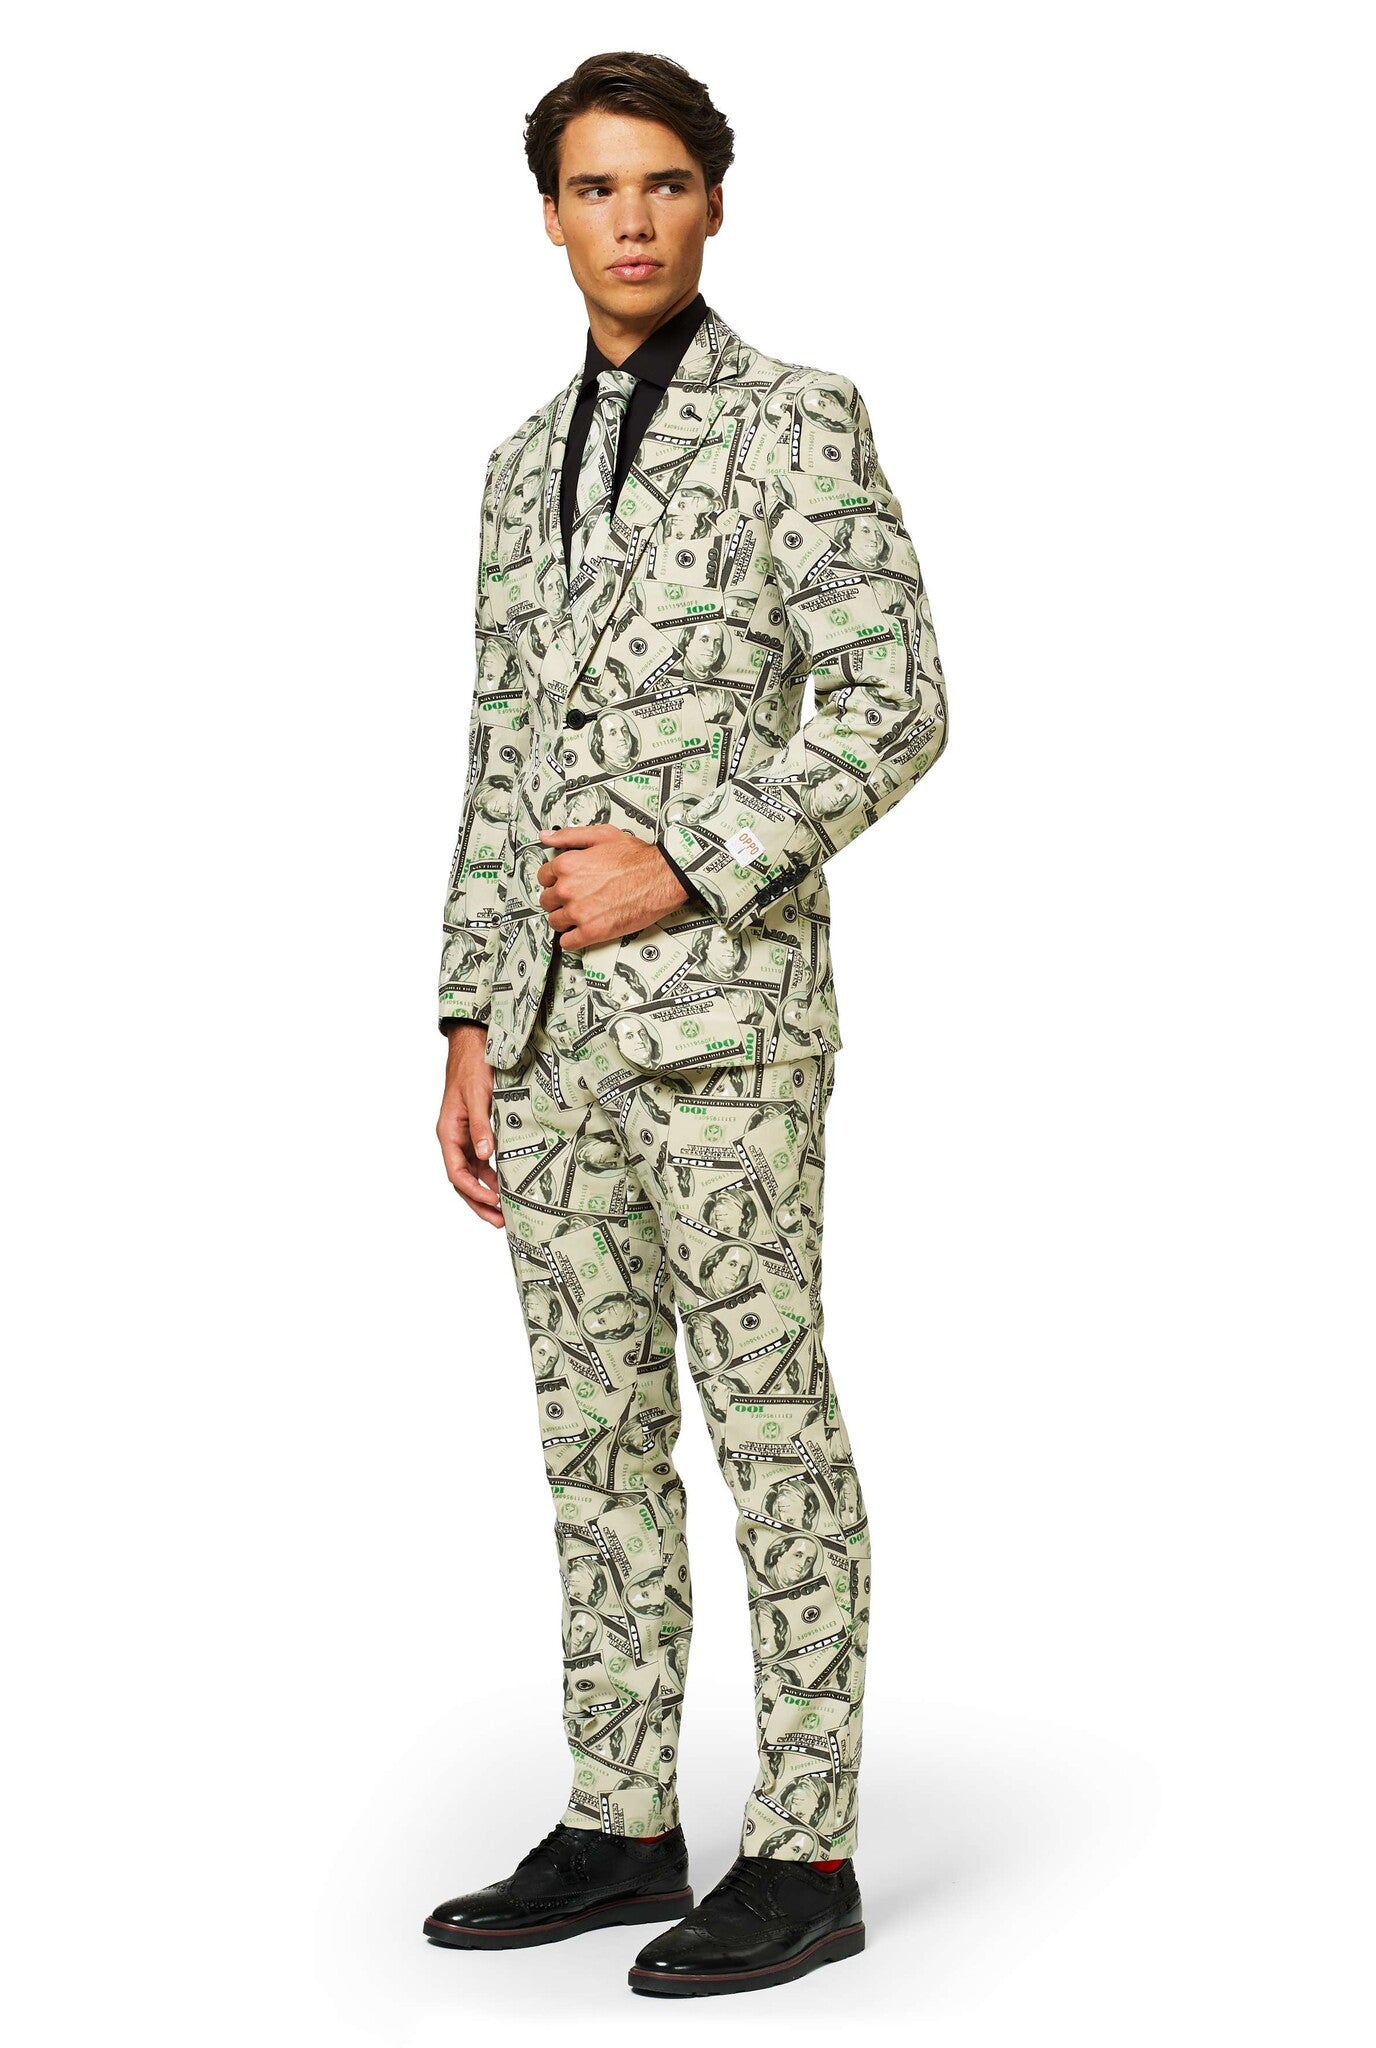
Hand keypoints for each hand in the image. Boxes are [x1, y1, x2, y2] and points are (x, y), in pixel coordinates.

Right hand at [436, 1021, 503, 1227]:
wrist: (475, 1043)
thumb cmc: (473, 1066)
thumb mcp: (478, 1095)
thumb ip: (481, 1125)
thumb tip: (485, 1155)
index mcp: (449, 1131)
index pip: (456, 1172)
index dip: (472, 1192)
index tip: (492, 1203)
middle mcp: (454, 1137)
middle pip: (462, 1179)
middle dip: (479, 1202)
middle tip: (500, 1221)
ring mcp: (465, 1135)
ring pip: (471, 1172)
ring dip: (486, 1192)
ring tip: (504, 1210)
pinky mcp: (477, 1129)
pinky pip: (480, 1160)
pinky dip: (491, 1174)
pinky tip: (505, 1184)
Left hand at [537, 825, 688, 950]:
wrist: (662, 877)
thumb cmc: (637, 857)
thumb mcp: (602, 835)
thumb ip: (569, 836)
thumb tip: (546, 837)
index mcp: (568, 865)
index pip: (543, 877)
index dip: (553, 880)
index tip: (561, 884)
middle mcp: (569, 889)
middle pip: (547, 901)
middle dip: (557, 900)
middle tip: (571, 899)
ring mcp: (579, 912)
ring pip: (555, 922)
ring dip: (563, 920)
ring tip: (577, 915)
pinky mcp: (592, 931)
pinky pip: (568, 942)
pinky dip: (571, 940)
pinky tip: (579, 933)